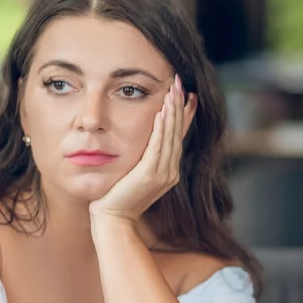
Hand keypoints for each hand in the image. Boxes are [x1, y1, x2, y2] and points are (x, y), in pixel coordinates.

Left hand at [89, 75, 195, 221]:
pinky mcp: (150, 174)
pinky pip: (158, 146)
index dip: (185, 114)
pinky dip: (161, 128)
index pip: (179, 136)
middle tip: (181, 83)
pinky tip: (161, 112)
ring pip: (171, 136)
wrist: (114, 219)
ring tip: (173, 91)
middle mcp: (171, 170)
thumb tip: (145, 142)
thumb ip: (143, 159)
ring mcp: (163, 173)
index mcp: (169, 170)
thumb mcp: (135, 174)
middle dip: (180, 105)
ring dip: (172, 111)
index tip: (189, 95)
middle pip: (178, 132)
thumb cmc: (118, 197)